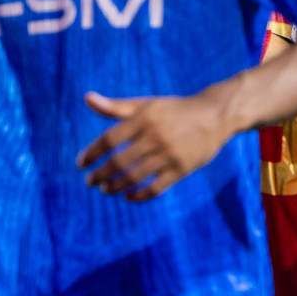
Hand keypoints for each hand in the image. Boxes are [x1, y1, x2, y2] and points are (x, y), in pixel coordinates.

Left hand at [77, 89, 234, 199]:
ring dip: (115, 187)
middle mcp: (155, 136)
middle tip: (90, 181)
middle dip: (100, 174)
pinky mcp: (182, 169)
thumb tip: (87, 99)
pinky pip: (155, 188)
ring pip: (134, 177)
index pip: (109, 139)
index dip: (92, 153)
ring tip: (105, 189)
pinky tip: (128, 196)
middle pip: (119, 161)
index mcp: (144, 118)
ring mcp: (169, 154)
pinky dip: (138, 195)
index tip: (81, 163)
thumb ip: (116, 107)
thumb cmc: (175, 110)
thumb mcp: (147, 104)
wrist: (216, 115)